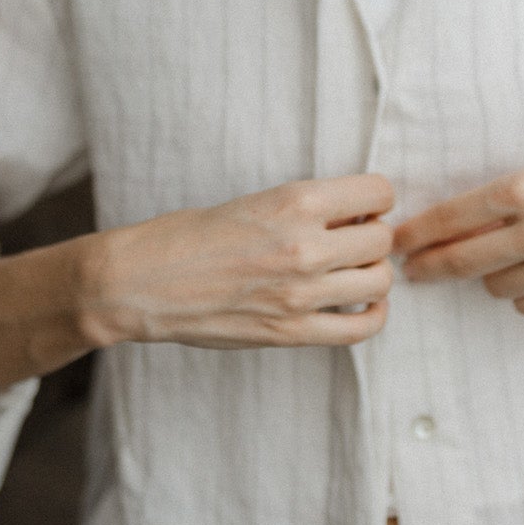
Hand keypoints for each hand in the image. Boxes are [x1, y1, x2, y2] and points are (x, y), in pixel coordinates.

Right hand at [77, 173, 397, 348]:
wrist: (141, 282)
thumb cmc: (188, 236)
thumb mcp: (254, 201)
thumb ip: (305, 209)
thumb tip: (355, 216)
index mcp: (294, 202)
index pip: (378, 192)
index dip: (374, 198)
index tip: (360, 206)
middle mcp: (305, 246)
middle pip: (382, 239)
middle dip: (372, 235)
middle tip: (350, 238)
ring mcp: (300, 294)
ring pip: (379, 281)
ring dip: (371, 273)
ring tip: (349, 269)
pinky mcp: (290, 332)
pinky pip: (360, 328)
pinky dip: (372, 315)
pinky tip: (360, 304)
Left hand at [393, 157, 523, 314]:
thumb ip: (500, 206)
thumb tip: (444, 233)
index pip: (452, 217)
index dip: (418, 234)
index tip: (398, 243)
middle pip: (462, 261)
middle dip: (430, 267)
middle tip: (412, 272)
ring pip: (494, 286)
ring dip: (495, 276)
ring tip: (523, 255)